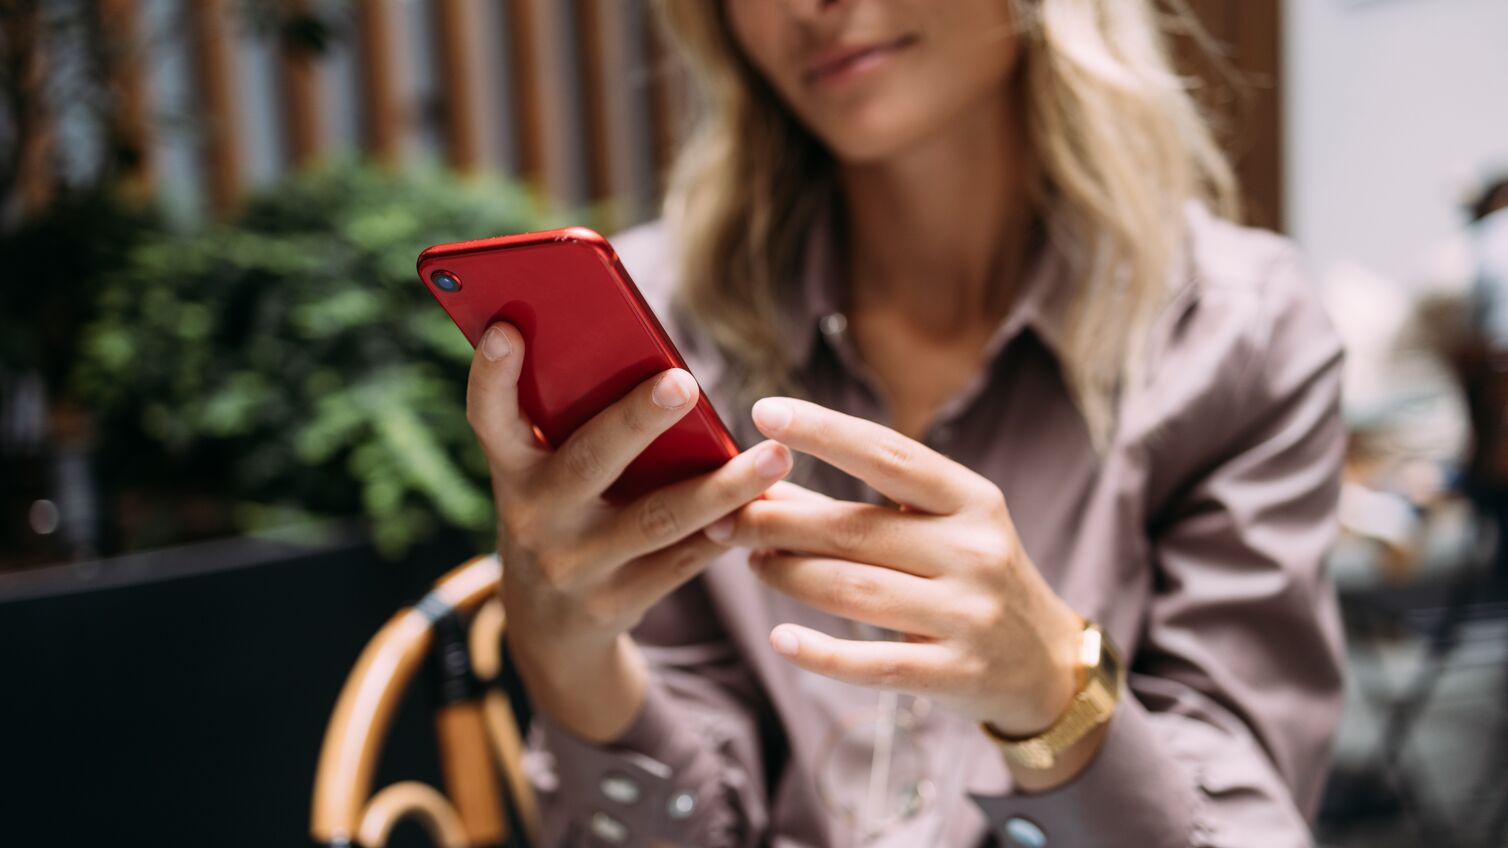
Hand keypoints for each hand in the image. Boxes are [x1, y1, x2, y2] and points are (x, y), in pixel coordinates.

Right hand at [465, 322, 792, 740]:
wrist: (548, 626)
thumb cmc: (559, 514)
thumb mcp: (541, 475)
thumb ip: (572, 424)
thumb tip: (646, 356)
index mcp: (511, 471)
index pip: (489, 418)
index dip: (493, 375)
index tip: (508, 329)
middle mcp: (534, 519)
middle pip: (588, 461)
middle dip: (635, 420)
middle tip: (685, 382)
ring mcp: (574, 567)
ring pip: (656, 518)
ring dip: (721, 487)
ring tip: (775, 455)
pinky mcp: (616, 603)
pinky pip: (681, 561)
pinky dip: (725, 531)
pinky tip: (768, 505)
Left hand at [707, 397, 1084, 741]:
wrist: (1046, 664)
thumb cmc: (974, 577)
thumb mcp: (939, 529)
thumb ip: (860, 506)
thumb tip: (767, 481)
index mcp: (972, 500)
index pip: (889, 454)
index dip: (823, 431)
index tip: (765, 412)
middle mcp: (974, 551)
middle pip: (855, 529)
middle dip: (779, 521)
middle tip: (726, 515)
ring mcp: (968, 615)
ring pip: (854, 592)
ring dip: (789, 577)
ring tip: (753, 562)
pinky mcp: (956, 673)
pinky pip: (872, 663)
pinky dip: (820, 653)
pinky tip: (781, 640)